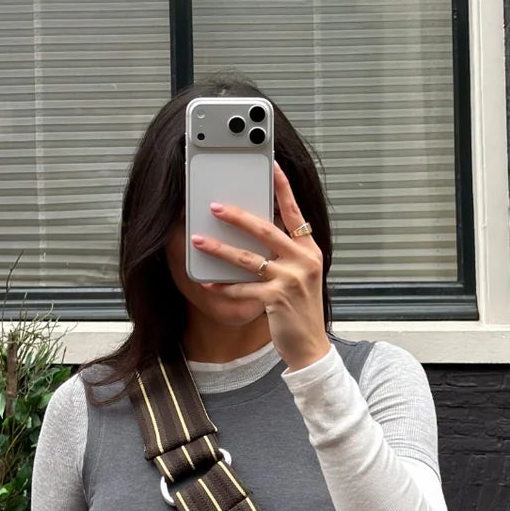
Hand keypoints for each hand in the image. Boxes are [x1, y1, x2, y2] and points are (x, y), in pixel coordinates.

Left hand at [190, 163, 329, 370]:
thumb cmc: (301, 308)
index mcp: (309, 249)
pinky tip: (207, 281)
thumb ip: (285, 253)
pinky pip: (243, 289)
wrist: (311, 345)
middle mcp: (303, 260)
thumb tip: (255, 231)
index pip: (295, 211)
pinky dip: (223, 286)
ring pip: (248, 258)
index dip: (282, 187)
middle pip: (265, 230)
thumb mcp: (301, 274)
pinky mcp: (276, 300)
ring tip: (198, 241)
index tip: (271, 165)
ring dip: (219, 248)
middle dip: (236, 216)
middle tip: (213, 206)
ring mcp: (291, 280)